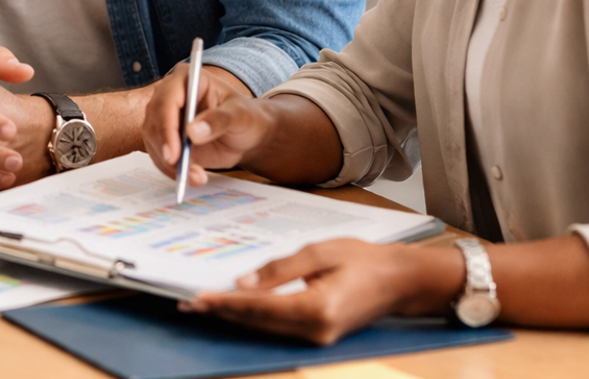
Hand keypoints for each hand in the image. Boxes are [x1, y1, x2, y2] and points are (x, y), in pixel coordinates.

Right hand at [141, 62, 259, 184]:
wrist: (248, 135)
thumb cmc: (246, 117)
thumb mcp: (240, 116)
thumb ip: (219, 120)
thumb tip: (193, 132)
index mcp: (187, 79)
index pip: (167, 100)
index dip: (167, 127)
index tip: (174, 153)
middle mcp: (169, 95)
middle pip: (154, 122)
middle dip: (167, 150)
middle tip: (183, 172)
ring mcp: (165, 117)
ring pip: (153, 142)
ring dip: (170, 164)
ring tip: (196, 177)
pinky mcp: (166, 137)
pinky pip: (160, 155)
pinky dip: (172, 170)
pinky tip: (192, 176)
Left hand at [181, 239, 464, 344]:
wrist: (401, 280)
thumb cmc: (365, 258)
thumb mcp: (319, 251)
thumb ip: (279, 269)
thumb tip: (243, 284)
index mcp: (317, 308)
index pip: (259, 308)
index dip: (225, 304)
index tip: (197, 299)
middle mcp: (316, 330)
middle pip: (258, 323)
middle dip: (222, 313)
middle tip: (188, 305)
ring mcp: (319, 338)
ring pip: (266, 329)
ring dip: (235, 317)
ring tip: (203, 306)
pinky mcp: (319, 335)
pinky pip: (279, 328)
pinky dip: (255, 319)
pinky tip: (236, 308)